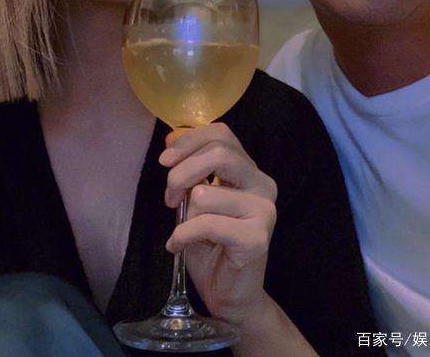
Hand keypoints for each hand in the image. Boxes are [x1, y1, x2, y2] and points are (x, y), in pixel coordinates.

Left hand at [159, 123, 276, 326]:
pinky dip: (183, 235)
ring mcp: (264, 210)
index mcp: (249, 170)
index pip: (222, 135)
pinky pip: (206, 224)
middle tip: (169, 197)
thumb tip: (172, 136)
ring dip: (184, 215)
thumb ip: (191, 168)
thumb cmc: (210, 245)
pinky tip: (178, 246)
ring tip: (184, 231)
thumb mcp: (195, 198)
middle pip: (218, 153)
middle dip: (181, 173)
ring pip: (206, 193)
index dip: (189, 140)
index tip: (165, 159)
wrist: (229, 295)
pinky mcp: (257, 237)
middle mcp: (263, 184)